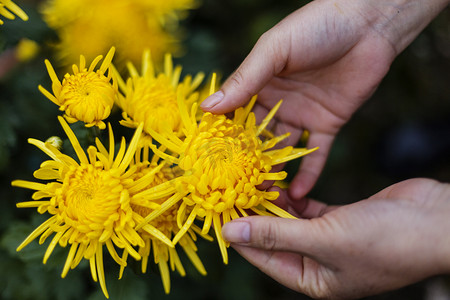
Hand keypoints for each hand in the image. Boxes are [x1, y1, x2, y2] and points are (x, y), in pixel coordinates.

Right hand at [201, 0, 448, 199]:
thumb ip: (244, 79)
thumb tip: (207, 107)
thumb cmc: (315, 26)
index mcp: (258, 84)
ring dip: (275, 171)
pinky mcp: (327, 123)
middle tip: (236, 188)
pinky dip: (309, 173)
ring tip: (264, 196)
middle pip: (256, 138)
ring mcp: (302, 114)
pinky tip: (298, 193)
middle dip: (246, 162)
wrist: (367, 25)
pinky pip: (316, 153)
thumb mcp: (274, 50)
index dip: (222, 138)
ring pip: (283, 149)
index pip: (234, 115)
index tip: (209, 164)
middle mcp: (277, 102)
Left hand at [222, 178, 449, 298]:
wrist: (435, 221)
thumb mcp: (324, 239)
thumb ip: (275, 235)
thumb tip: (230, 234)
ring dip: (274, 205)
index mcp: (313, 279)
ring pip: (291, 222)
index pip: (264, 259)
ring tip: (253, 183)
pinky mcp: (340, 219)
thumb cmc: (385, 240)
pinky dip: (295, 199)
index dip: (241, 237)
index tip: (220, 213)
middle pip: (275, 239)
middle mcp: (318, 263)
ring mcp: (330, 240)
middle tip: (234, 191)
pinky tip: (281, 184)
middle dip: (256, 217)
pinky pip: (308, 210)